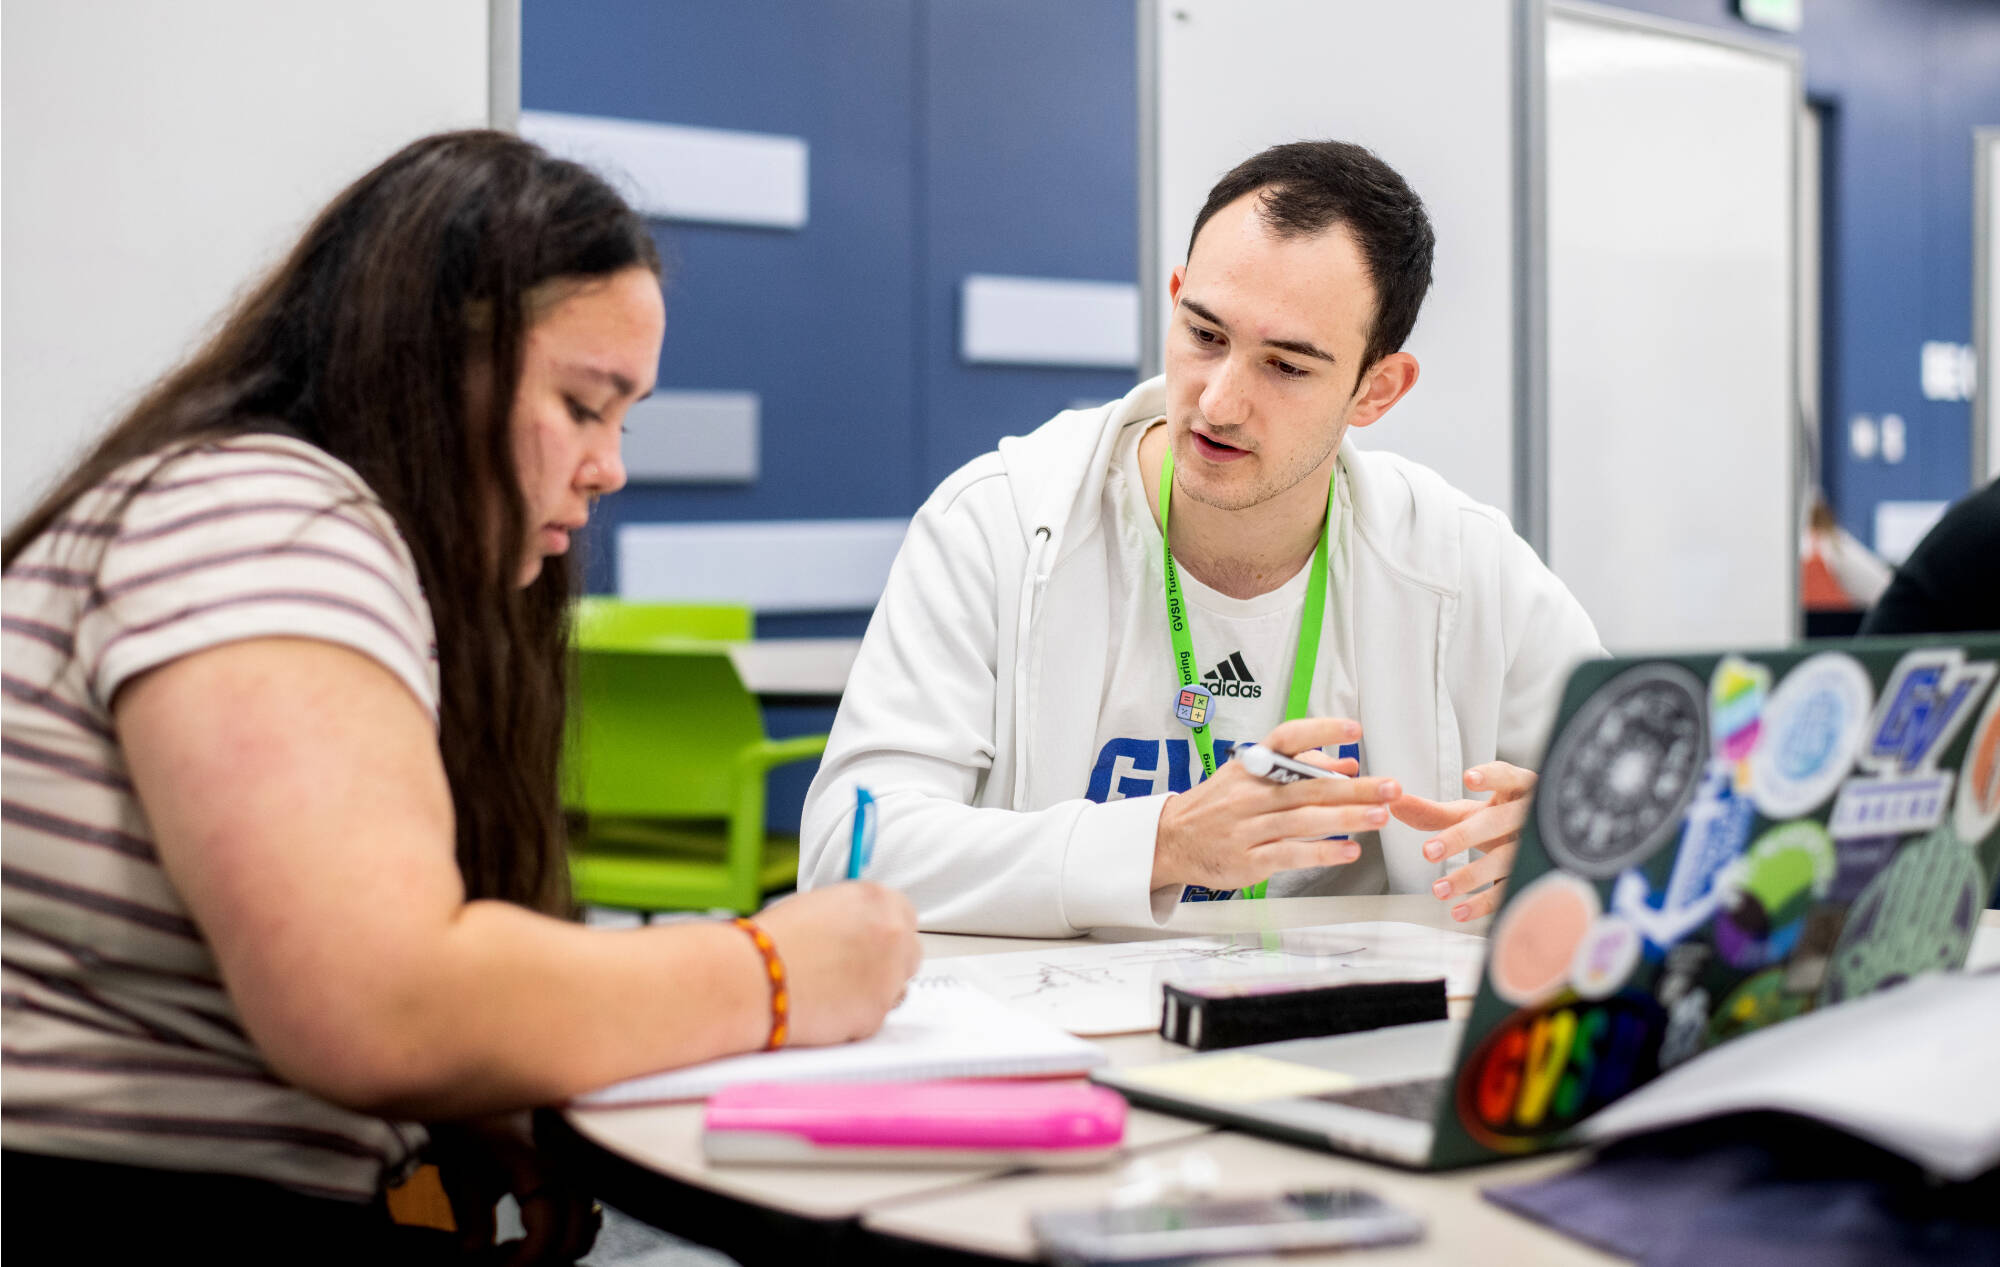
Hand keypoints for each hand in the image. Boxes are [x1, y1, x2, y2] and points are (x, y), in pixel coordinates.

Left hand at [427, 1111, 600, 1264]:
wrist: (480, 1083)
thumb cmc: (469, 1124)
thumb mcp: (462, 1173)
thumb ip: (473, 1217)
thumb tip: (476, 1253)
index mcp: (534, 1162)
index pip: (546, 1227)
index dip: (527, 1258)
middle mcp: (563, 1159)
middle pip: (578, 1227)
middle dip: (551, 1255)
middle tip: (518, 1263)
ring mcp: (573, 1156)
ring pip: (588, 1214)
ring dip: (565, 1240)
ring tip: (533, 1249)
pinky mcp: (573, 1155)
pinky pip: (586, 1195)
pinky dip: (574, 1219)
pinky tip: (550, 1225)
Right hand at [754, 881, 920, 1046]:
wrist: (754, 978)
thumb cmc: (773, 941)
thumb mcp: (818, 907)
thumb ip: (851, 917)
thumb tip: (859, 930)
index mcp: (878, 900)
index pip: (904, 914)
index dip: (884, 930)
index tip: (870, 941)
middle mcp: (892, 934)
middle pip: (909, 951)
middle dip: (887, 961)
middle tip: (854, 968)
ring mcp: (889, 976)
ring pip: (898, 986)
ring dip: (876, 989)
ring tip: (835, 990)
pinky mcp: (878, 1013)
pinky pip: (877, 1015)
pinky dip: (857, 1015)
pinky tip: (827, 1008)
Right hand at [1151, 717, 1399, 891]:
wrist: (1171, 841)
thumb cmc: (1218, 806)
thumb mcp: (1249, 778)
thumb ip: (1299, 770)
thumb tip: (1347, 766)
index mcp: (1251, 767)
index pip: (1287, 740)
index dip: (1321, 732)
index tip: (1354, 729)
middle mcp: (1249, 794)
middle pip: (1308, 787)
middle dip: (1354, 788)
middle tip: (1391, 787)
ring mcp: (1247, 828)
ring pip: (1304, 821)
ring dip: (1347, 819)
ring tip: (1380, 816)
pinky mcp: (1248, 860)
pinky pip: (1291, 854)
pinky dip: (1322, 853)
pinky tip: (1349, 850)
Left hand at [1390, 762, 1536, 921]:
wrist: (1538, 847)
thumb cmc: (1497, 823)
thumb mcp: (1467, 814)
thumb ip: (1430, 811)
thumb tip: (1392, 803)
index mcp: (1514, 791)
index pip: (1508, 777)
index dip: (1492, 777)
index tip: (1469, 778)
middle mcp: (1529, 817)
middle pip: (1498, 822)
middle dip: (1463, 836)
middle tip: (1427, 852)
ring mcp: (1535, 847)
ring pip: (1506, 859)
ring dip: (1470, 876)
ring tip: (1438, 889)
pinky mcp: (1534, 876)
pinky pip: (1510, 890)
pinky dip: (1483, 903)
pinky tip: (1459, 911)